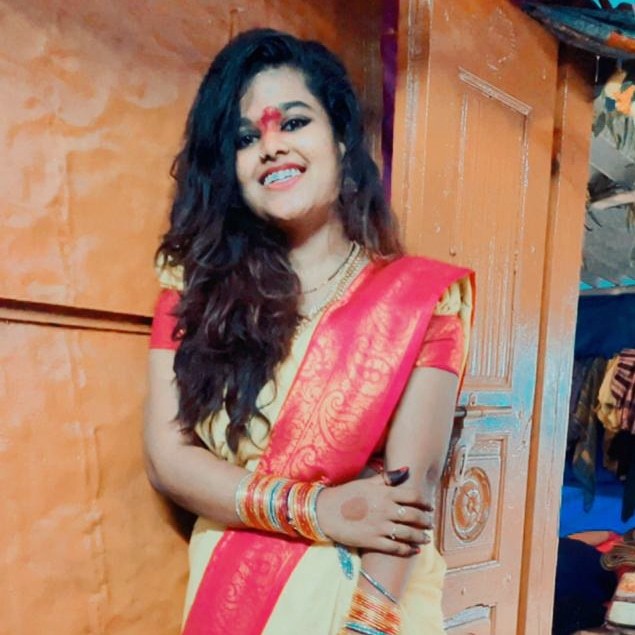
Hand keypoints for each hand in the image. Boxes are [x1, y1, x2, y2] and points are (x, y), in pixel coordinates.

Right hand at [316, 472, 433, 554]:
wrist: (325, 511)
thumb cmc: (346, 494)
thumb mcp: (366, 482)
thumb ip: (387, 478)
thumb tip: (407, 470)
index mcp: (384, 493)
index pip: (413, 496)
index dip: (425, 502)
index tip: (429, 506)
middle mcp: (385, 510)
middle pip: (414, 516)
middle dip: (426, 521)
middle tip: (430, 523)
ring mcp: (379, 527)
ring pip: (408, 533)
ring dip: (420, 537)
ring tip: (426, 538)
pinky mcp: (372, 541)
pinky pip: (395, 548)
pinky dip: (408, 550)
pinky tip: (414, 550)